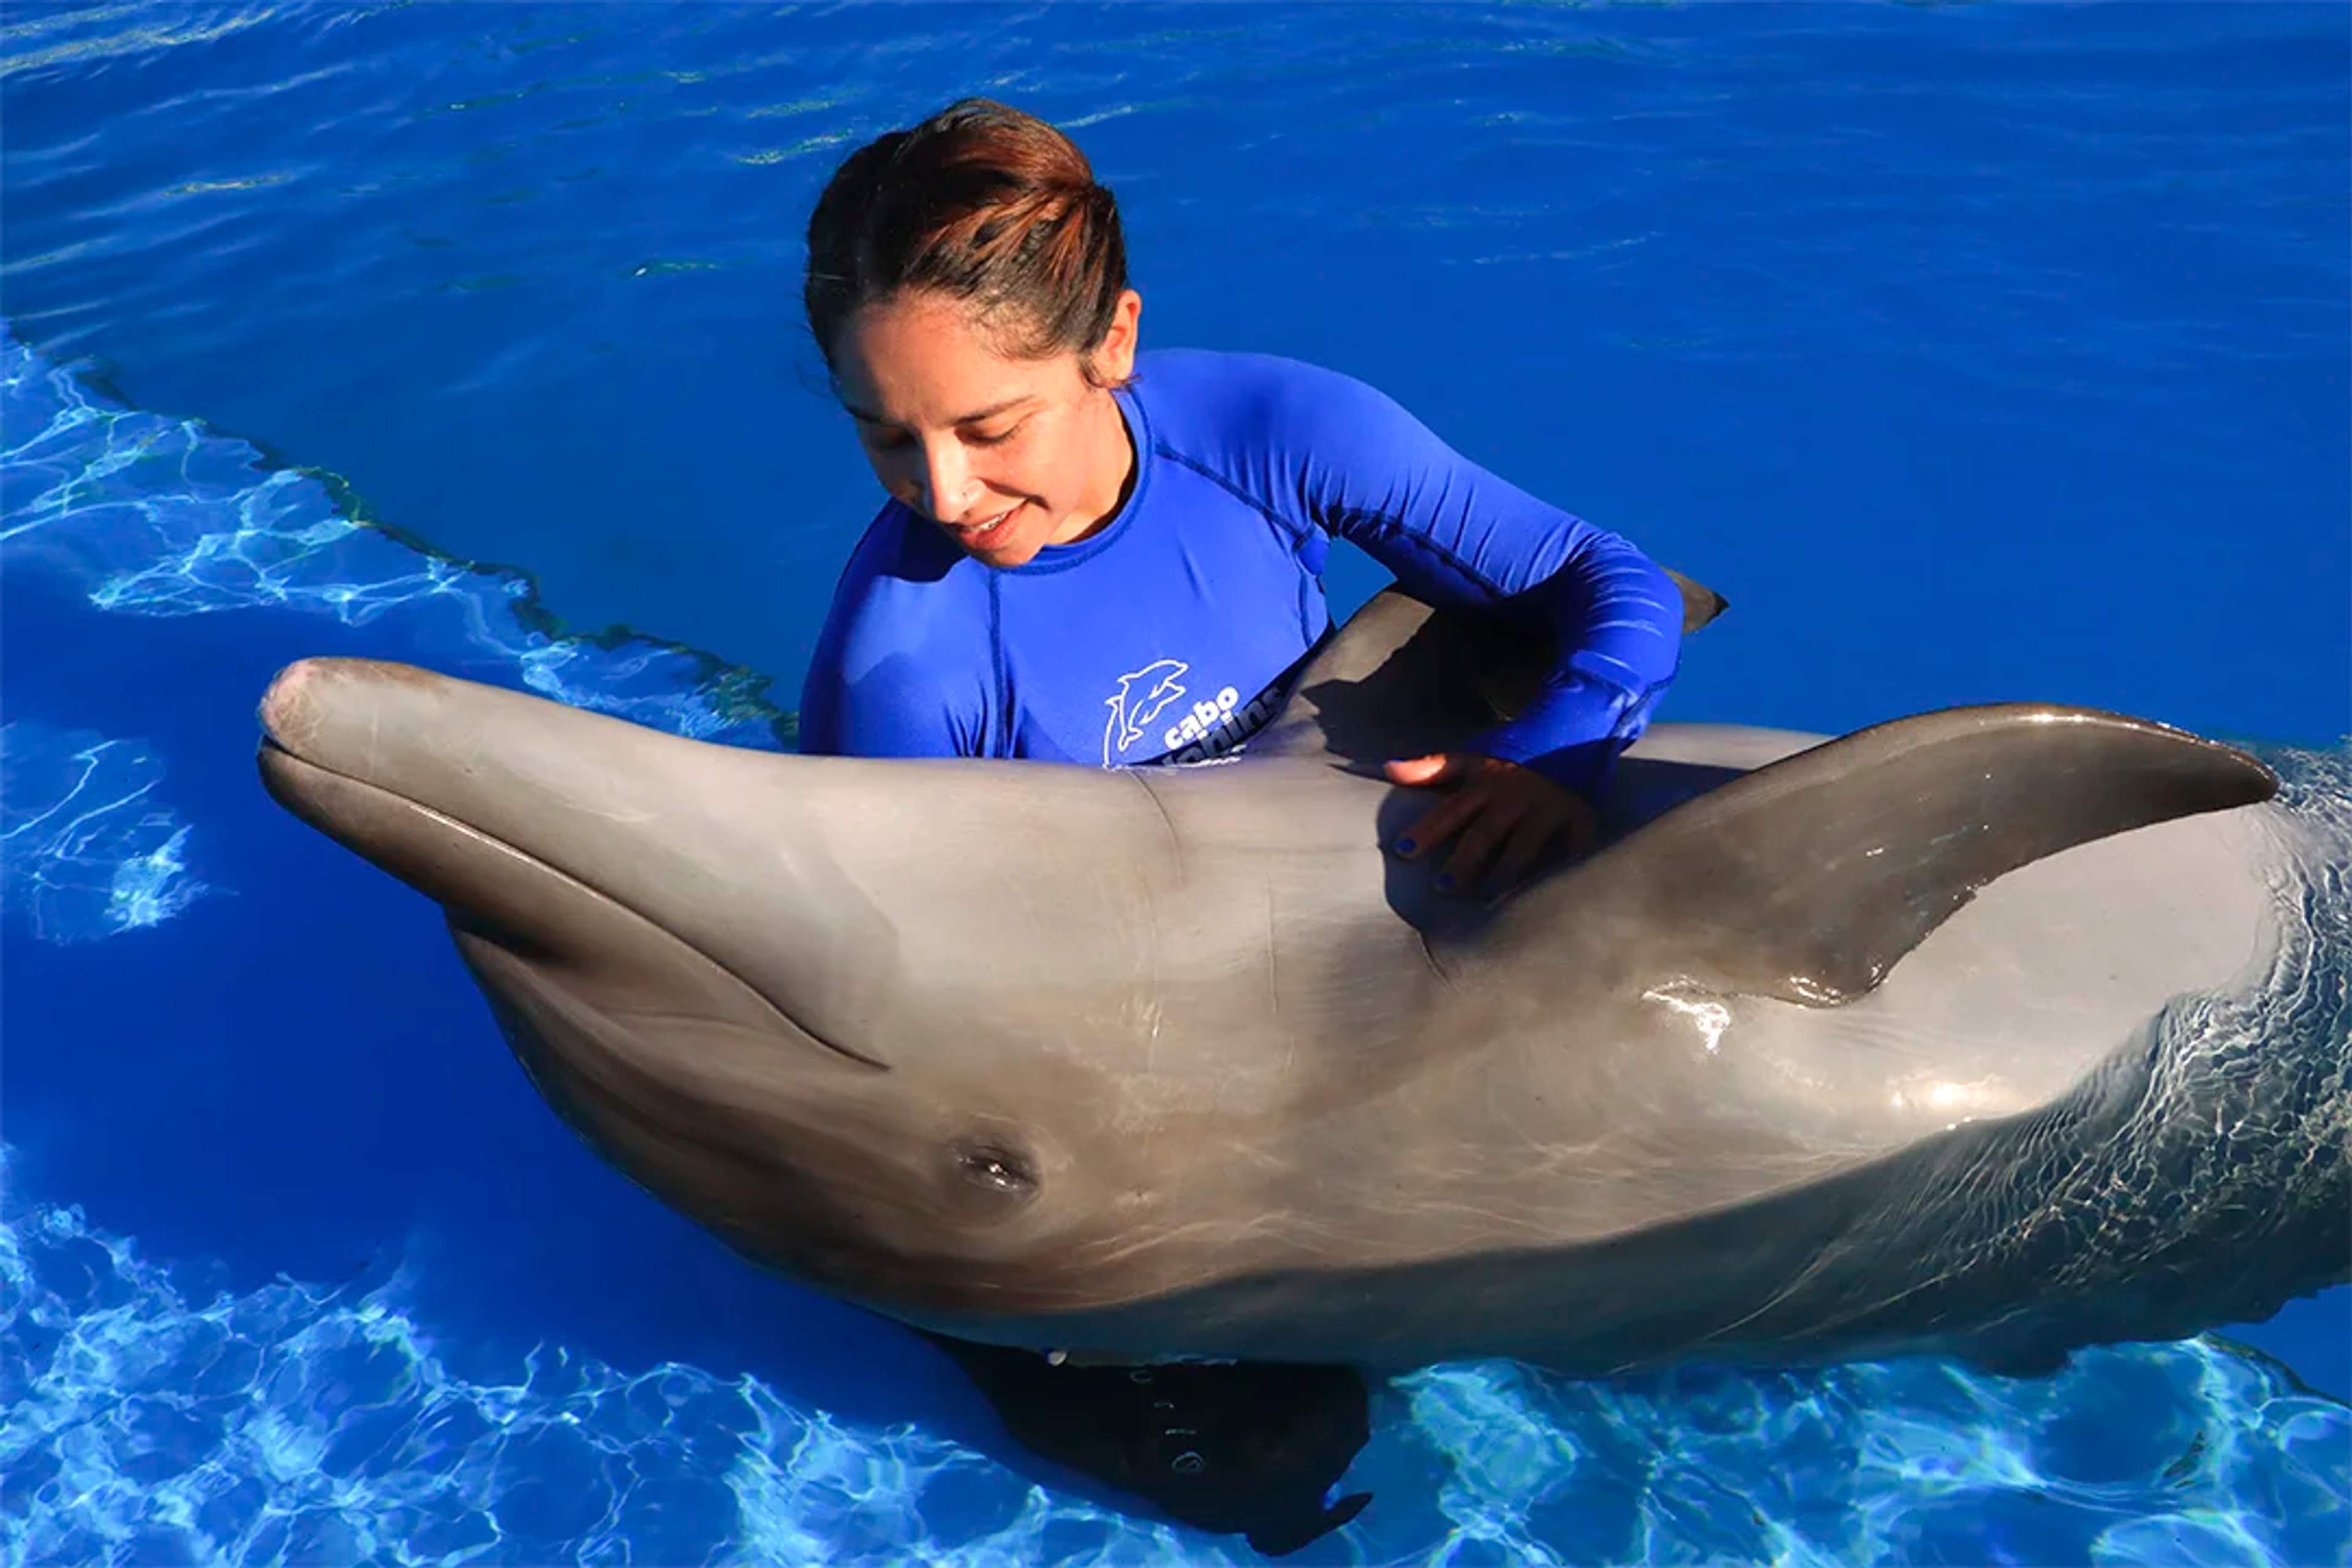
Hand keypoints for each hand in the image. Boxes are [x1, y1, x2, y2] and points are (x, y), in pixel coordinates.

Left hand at [1383, 751, 1598, 895]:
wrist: (1569, 735)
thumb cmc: (1510, 758)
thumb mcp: (1471, 758)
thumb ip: (1432, 768)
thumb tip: (1388, 770)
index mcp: (1486, 783)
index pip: (1450, 811)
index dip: (1426, 831)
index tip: (1403, 851)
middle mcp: (1514, 797)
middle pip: (1484, 833)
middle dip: (1463, 861)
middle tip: (1443, 888)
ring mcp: (1547, 808)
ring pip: (1523, 846)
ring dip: (1504, 873)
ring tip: (1487, 899)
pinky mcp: (1578, 818)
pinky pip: (1572, 850)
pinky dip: (1563, 870)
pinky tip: (1549, 895)